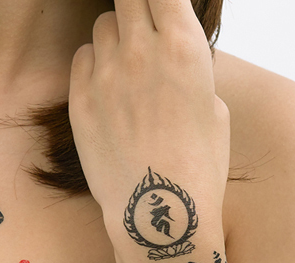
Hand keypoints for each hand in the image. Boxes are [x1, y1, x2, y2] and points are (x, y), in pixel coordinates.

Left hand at [68, 0, 229, 232]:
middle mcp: (140, 52)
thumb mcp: (215, 112)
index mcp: (184, 48)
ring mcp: (105, 76)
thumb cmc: (198, 167)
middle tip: (143, 29)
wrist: (158, 210)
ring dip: (117, 37)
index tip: (160, 6)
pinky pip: (82, 59)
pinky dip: (95, 64)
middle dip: (137, 6)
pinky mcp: (80, 102)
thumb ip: (191, 73)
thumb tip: (174, 60)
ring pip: (103, 26)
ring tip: (128, 68)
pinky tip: (108, 88)